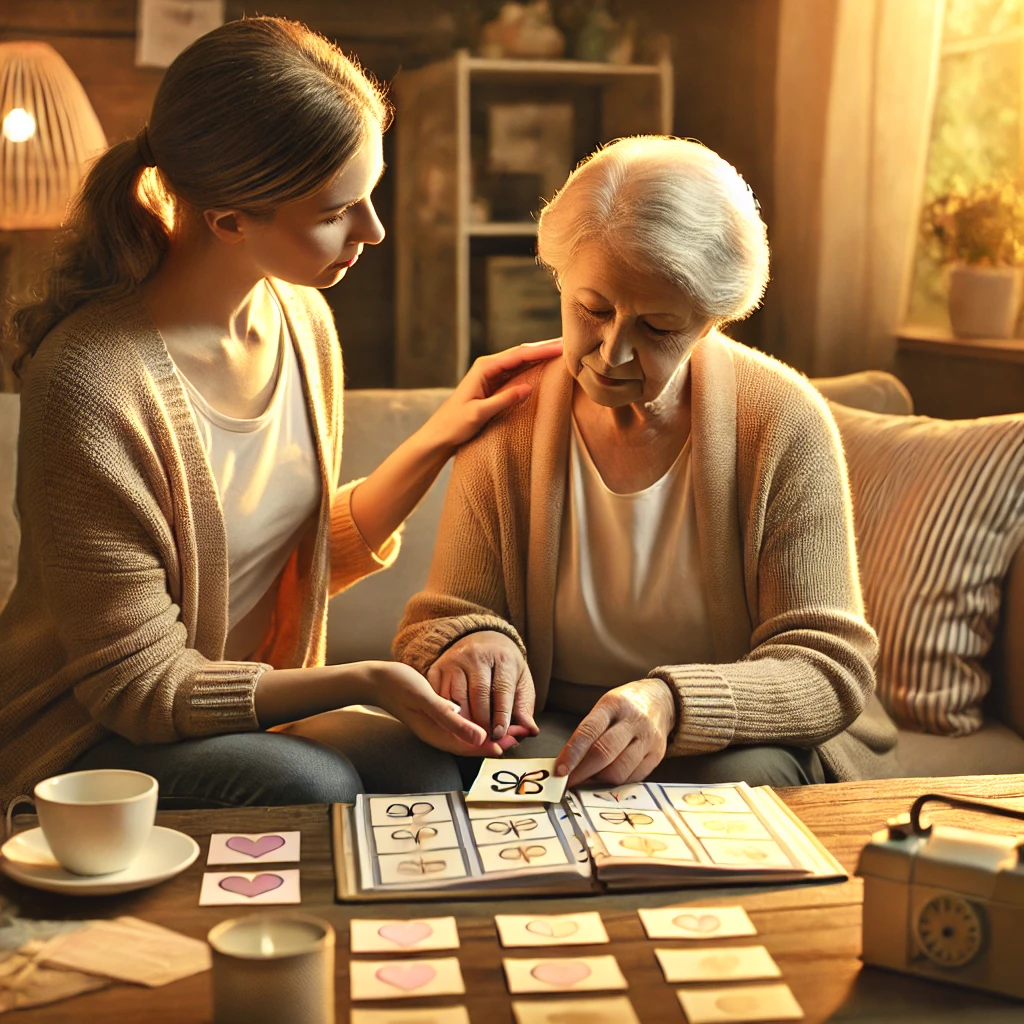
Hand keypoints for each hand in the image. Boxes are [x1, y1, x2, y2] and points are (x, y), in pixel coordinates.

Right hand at [367, 661, 508, 756]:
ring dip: (491, 731)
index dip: (498, 742)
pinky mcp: (437, 717)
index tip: (518, 737)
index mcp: (438, 734)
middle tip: (523, 730)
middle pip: (475, 743)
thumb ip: (451, 719)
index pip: (475, 746)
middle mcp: (439, 735)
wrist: (376, 680)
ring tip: (512, 724)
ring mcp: (437, 727)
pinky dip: (479, 723)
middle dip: (499, 738)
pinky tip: (488, 714)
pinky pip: (462, 726)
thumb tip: (480, 739)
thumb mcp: (425, 699)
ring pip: (470, 735)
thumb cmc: (399, 686)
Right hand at [426, 631, 539, 741]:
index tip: (499, 734)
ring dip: (464, 722)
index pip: (502, 690)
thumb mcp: (520, 682)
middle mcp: (476, 655)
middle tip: (486, 740)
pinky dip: (446, 714)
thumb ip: (524, 707)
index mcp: (502, 658)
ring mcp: (454, 660)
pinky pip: (439, 697)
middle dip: (482, 723)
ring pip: (456, 698)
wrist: (481, 640)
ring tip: (471, 737)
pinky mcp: (438, 668)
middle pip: (478, 695)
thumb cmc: (504, 667)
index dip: (501, 715)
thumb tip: (531, 731)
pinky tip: (454, 726)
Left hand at [428, 339, 562, 449]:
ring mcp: (492, 374)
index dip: (542, 350)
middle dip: (545, 348)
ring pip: (521, 360)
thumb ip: (503, 399)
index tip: (562, 347)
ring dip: (541, 355)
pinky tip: (546, 365)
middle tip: (570, 343)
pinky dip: (533, 367)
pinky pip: (518, 372)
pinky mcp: (494, 384)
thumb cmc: (454, 424)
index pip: (519, 355)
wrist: (439, 435)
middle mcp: (488, 366)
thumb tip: (528, 387)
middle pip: (522, 352)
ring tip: (563, 350)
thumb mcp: (479, 414)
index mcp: (484, 368)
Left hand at [554, 679, 675, 786]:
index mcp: (614, 704)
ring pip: (619, 771)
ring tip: (587, 780)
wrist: (662, 701)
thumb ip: (588, 733)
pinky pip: (633, 778)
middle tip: (567, 783)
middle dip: (582, 773)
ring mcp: (648, 739)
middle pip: (604, 753)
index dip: (572, 754)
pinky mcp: (657, 755)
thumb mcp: (604, 708)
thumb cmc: (625, 707)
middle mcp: (633, 721)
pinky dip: (615, 784)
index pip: (589, 731)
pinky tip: (606, 781)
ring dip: (598, 782)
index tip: (560, 771)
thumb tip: (567, 763)